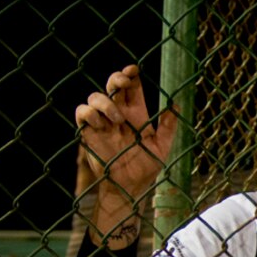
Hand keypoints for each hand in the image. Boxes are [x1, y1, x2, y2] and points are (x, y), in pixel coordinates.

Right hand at [76, 64, 176, 211]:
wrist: (130, 186)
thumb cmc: (147, 166)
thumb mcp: (162, 146)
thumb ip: (168, 126)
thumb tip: (175, 103)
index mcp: (137, 113)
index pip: (132, 87)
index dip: (130, 75)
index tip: (134, 69)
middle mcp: (118, 114)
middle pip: (112, 86)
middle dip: (116, 79)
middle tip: (123, 83)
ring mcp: (102, 122)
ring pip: (94, 97)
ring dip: (105, 102)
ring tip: (117, 119)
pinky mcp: (89, 132)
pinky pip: (82, 113)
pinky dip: (88, 113)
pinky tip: (100, 123)